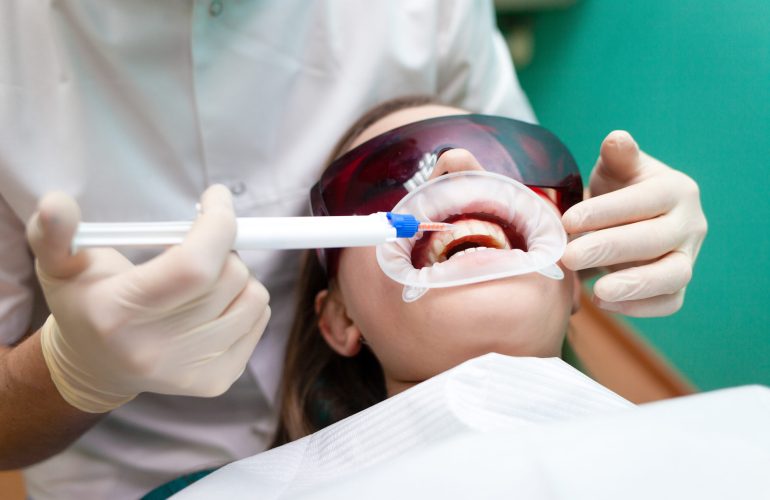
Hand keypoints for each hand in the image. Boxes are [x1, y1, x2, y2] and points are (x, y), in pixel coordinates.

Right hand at [27, 185, 270, 412]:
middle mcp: (156, 350)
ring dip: (236, 274)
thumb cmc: (85, 301)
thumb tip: (56, 204)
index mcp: (117, 315)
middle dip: (221, 245)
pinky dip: (245, 299)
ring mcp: (190, 371)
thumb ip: (54, 232)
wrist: (97, 365)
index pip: (194, 266)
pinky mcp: (217, 381)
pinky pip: (260, 318)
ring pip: (253, 297)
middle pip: (229, 277)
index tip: (215, 197)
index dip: (218, 224)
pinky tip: (213, 302)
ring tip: (202, 277)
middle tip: (197, 244)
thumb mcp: (58, 263)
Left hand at [561, 131, 706, 316]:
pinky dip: (640, 308)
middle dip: (610, 249)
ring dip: (635, 286)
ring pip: (673, 275)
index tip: (568, 222)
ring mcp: (688, 257)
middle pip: (656, 240)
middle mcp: (690, 224)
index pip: (645, 201)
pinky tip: (602, 302)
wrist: (629, 218)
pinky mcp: (678, 285)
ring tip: (597, 292)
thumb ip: (618, 156)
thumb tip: (617, 139)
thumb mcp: (616, 169)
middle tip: (569, 256)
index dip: (606, 212)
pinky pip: (669, 302)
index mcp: (676, 190)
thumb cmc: (619, 190)